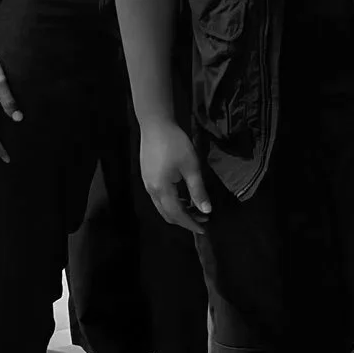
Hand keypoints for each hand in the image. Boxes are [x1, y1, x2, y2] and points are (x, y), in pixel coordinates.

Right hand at [137, 116, 214, 234]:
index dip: (191, 223)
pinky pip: (160, 198)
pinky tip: (183, 197)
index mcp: (162, 189)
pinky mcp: (147, 177)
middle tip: (203, 219)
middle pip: (168, 214)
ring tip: (196, 208)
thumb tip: (206, 211)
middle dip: (185, 220)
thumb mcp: (191, 167)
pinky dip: (172, 203)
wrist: (155, 124)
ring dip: (179, 212)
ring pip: (163, 207)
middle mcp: (151, 191)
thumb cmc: (176, 144)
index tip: (205, 228)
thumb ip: (198, 191)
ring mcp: (147, 184)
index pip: (177, 215)